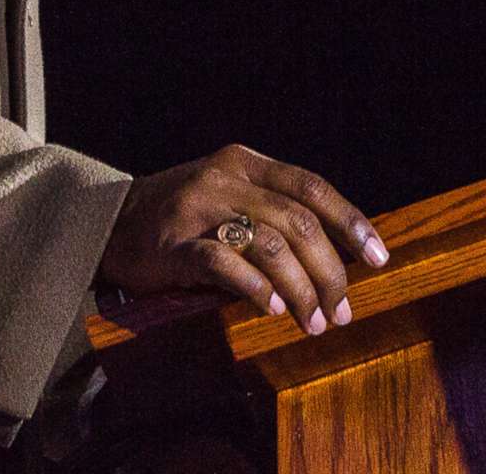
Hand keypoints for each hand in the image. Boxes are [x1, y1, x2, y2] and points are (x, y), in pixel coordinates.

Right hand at [97, 144, 389, 336]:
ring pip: (270, 245)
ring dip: (301, 290)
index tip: (379, 257)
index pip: (312, 187)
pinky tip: (273, 310)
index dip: (351, 221)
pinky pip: (226, 264)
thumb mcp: (227, 197)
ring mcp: (199, 208)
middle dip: (330, 272)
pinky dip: (256, 289)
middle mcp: (226, 178)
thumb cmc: (180, 218)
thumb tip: (336, 254)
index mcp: (246, 163)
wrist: (107, 223)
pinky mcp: (174, 243)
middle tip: (342, 311)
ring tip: (312, 322)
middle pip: (299, 223)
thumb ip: (272, 212)